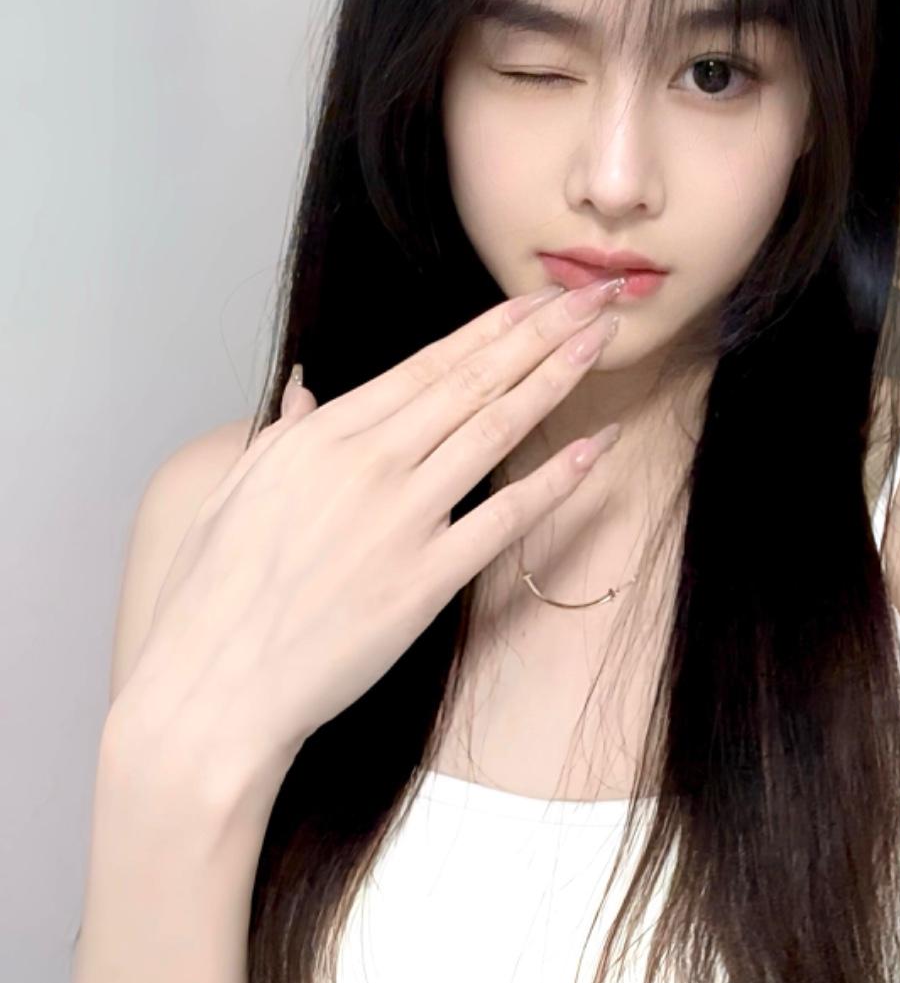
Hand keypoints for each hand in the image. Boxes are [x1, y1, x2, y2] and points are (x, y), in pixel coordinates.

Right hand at [122, 278, 625, 768]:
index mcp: (323, 436)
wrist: (216, 685)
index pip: (429, 363)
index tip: (539, 299)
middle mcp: (370, 463)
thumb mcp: (234, 490)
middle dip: (541, 332)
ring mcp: (402, 519)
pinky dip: (554, 480)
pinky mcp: (427, 580)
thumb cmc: (214, 594)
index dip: (494, 327)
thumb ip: (282, 432)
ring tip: (601, 342)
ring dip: (554, 380)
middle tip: (596, 297)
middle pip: (474, 382)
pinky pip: (504, 518)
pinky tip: (593, 448)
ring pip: (496, 431)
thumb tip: (305, 388)